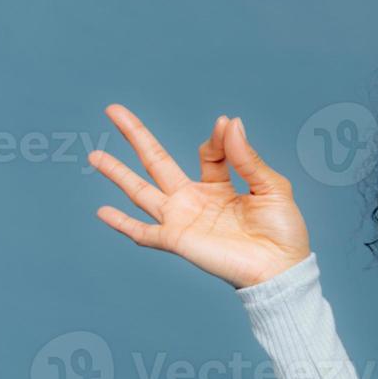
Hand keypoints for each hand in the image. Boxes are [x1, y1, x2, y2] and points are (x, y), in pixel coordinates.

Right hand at [89, 104, 310, 287]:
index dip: (216, 138)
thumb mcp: (271, 186)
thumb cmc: (283, 231)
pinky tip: (101, 211)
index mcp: (220, 187)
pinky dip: (121, 224)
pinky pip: (143, 232)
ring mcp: (182, 219)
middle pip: (157, 162)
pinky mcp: (177, 240)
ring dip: (117, 173)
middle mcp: (195, 200)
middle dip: (136, 136)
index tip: (225, 126)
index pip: (207, 153)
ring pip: (141, 191)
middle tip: (112, 109)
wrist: (280, 269)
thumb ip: (247, 158)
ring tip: (94, 155)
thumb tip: (229, 122)